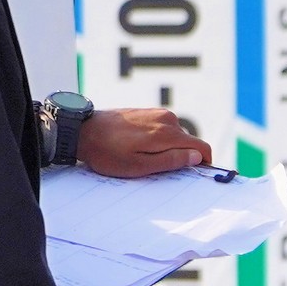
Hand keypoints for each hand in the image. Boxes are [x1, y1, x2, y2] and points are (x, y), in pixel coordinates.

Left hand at [80, 107, 210, 177]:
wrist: (83, 131)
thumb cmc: (108, 153)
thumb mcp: (139, 166)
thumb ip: (171, 161)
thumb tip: (196, 156)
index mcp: (168, 134)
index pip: (202, 147)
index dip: (203, 162)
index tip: (194, 173)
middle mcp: (167, 119)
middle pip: (188, 142)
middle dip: (180, 156)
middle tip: (157, 168)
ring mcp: (157, 113)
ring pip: (176, 135)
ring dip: (167, 148)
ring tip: (143, 156)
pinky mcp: (148, 111)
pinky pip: (164, 128)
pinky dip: (158, 139)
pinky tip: (138, 145)